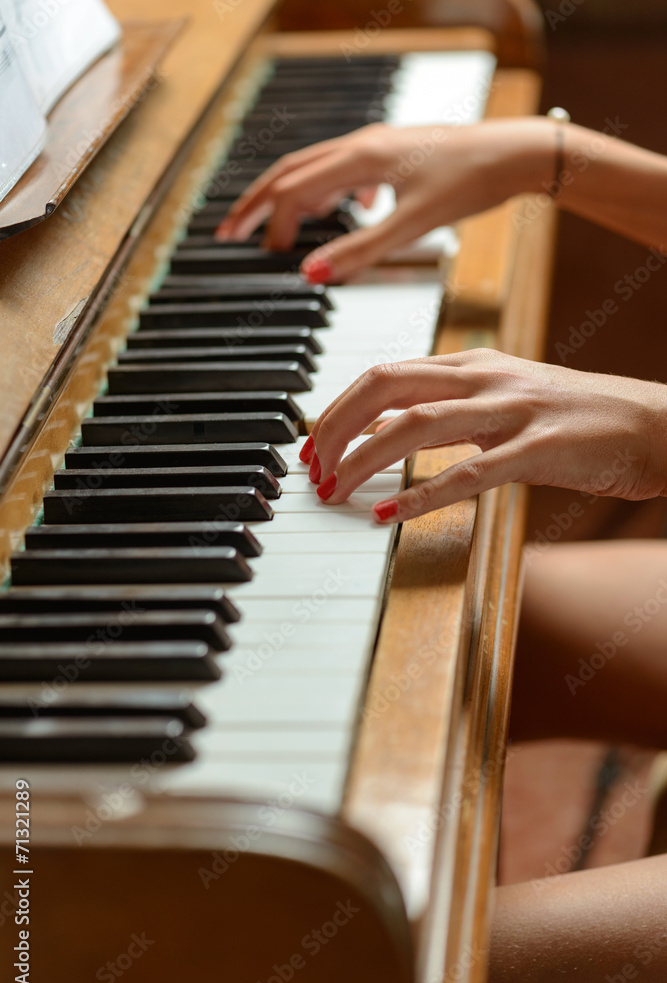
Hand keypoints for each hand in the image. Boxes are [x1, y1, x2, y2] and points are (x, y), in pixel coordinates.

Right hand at [216, 119, 555, 281]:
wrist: (515, 153)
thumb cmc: (470, 181)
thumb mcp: (412, 225)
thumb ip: (360, 250)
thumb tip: (312, 274)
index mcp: (358, 158)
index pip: (292, 190)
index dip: (270, 224)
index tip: (265, 256)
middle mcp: (362, 144)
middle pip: (292, 171)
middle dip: (259, 203)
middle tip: (229, 230)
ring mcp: (379, 146)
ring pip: (319, 169)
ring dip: (294, 197)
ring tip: (280, 225)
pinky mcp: (398, 153)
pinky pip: (350, 169)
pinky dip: (334, 191)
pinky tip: (354, 207)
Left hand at [300, 349, 666, 522]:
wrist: (651, 423)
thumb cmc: (571, 415)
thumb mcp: (498, 399)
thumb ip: (441, 407)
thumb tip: (379, 427)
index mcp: (470, 364)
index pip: (383, 373)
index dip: (336, 407)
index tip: (310, 444)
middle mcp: (484, 378)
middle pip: (386, 388)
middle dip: (335, 428)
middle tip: (311, 469)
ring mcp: (512, 410)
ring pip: (416, 426)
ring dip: (364, 460)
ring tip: (336, 490)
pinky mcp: (539, 449)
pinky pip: (469, 473)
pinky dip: (421, 496)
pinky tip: (388, 517)